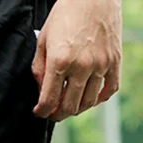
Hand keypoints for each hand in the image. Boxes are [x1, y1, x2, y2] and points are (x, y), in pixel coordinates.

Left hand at [31, 0, 121, 120]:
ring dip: (76, 109)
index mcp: (59, 62)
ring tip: (69, 105)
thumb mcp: (42, 42)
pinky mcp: (115, 60)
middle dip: (57, 115)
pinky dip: (99, 99)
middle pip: (69, 107)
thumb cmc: (64, 16)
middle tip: (53, 113)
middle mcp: (81, 66)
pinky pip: (110, 89)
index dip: (41, 112)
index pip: (48, 102)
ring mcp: (101, 64)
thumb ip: (39, 70)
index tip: (39, 112)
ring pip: (89, 102)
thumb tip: (41, 92)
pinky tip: (90, 97)